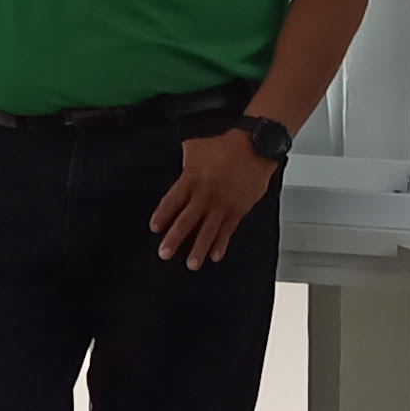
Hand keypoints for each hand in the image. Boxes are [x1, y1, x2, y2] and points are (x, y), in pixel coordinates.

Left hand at [150, 130, 278, 267]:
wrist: (255, 148)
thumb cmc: (225, 146)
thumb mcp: (196, 147)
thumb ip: (184, 161)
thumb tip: (179, 164)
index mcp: (191, 179)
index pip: (172, 201)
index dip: (163, 216)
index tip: (155, 229)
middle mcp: (205, 195)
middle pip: (187, 220)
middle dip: (175, 238)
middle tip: (165, 253)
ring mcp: (222, 204)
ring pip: (207, 230)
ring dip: (198, 248)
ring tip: (191, 264)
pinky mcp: (238, 209)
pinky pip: (228, 230)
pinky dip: (221, 244)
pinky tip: (215, 255)